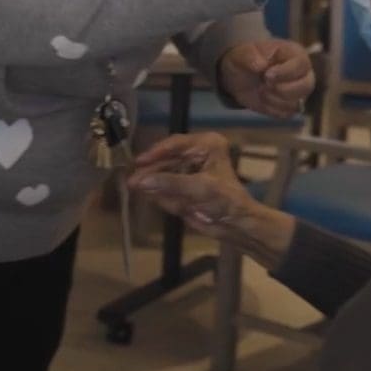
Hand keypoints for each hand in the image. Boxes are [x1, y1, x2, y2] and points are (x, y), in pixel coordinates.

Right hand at [128, 133, 293, 265]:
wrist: (238, 226)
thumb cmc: (226, 201)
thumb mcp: (198, 189)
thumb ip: (169, 183)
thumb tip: (139, 181)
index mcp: (207, 145)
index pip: (176, 144)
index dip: (156, 152)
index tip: (139, 162)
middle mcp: (197, 153)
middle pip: (166, 158)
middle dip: (151, 170)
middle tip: (132, 180)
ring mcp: (189, 170)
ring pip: (163, 172)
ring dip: (151, 181)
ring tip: (133, 187)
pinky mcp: (183, 186)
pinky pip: (165, 186)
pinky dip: (156, 191)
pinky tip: (145, 194)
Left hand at [220, 39, 313, 117]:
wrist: (240, 75)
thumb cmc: (247, 59)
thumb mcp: (242, 53)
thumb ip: (250, 56)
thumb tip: (261, 65)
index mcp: (295, 54)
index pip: (301, 65)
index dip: (285, 72)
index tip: (266, 75)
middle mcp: (303, 73)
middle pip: (306, 86)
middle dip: (281, 88)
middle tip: (264, 84)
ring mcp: (299, 92)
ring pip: (296, 103)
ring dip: (273, 99)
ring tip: (261, 89)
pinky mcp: (291, 106)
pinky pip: (287, 114)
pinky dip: (271, 109)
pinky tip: (263, 99)